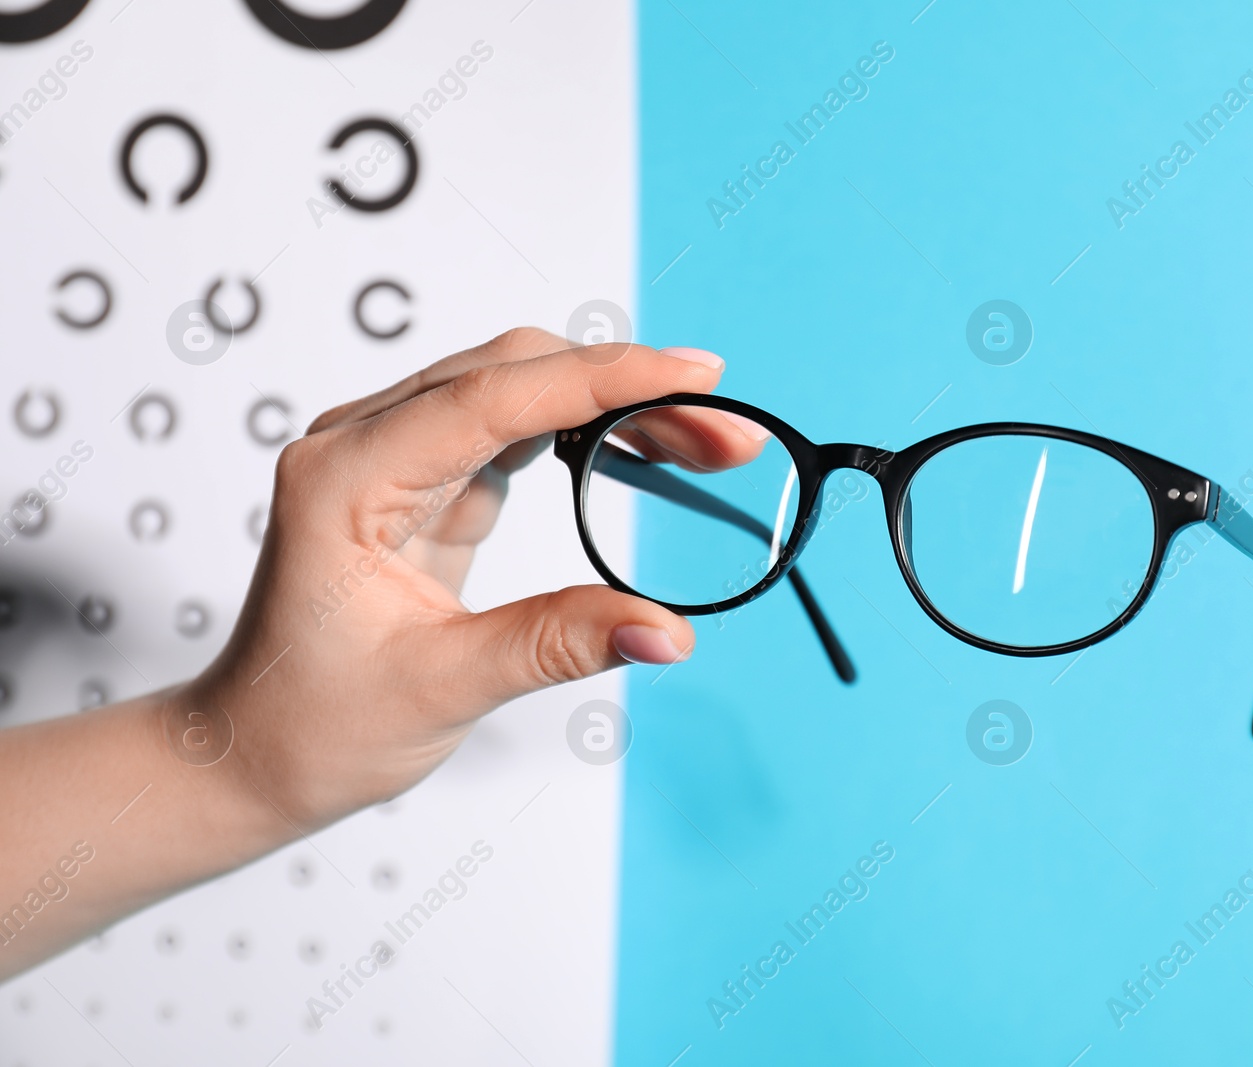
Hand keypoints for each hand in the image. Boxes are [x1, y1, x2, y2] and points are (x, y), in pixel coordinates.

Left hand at [181, 328, 743, 829]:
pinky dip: (587, 432)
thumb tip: (670, 630)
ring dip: (616, 406)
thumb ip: (556, 645)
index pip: (493, 397)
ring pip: (523, 390)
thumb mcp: (441, 688)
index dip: (605, 379)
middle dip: (630, 389)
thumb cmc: (312, 724)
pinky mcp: (424, 481)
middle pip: (516, 373)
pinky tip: (642, 451)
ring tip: (706, 442)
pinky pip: (518, 429)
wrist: (253, 752)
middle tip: (727, 435)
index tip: (698, 375)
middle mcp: (364, 445)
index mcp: (346, 479)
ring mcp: (393, 457)